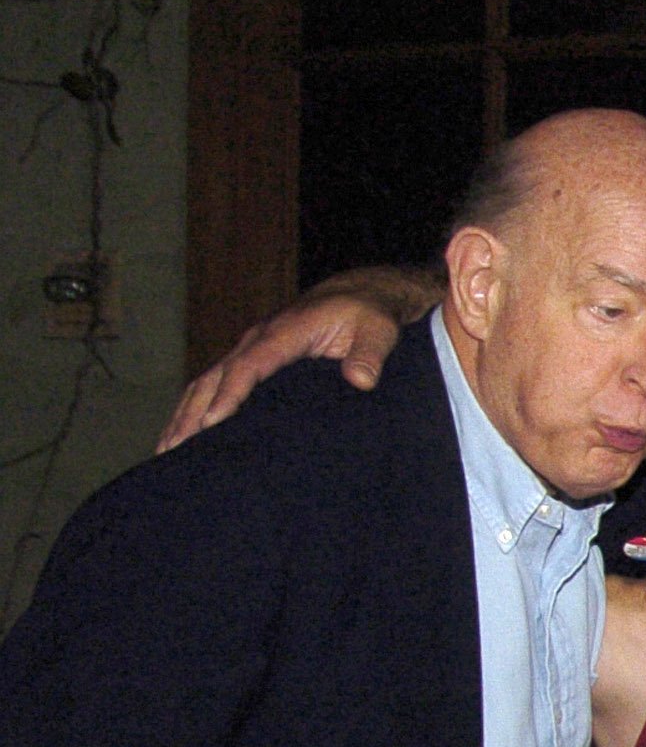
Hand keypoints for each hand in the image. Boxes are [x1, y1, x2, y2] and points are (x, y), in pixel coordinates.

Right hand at [160, 292, 406, 450]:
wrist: (360, 295)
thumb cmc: (369, 315)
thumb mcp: (378, 330)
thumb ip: (370, 354)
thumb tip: (360, 380)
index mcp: (283, 333)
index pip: (249, 366)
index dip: (229, 395)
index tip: (211, 424)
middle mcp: (257, 339)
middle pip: (214, 378)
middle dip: (193, 413)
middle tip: (174, 450)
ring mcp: (251, 349)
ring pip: (206, 383)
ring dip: (185, 414)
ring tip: (166, 450)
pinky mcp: (253, 360)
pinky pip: (216, 384)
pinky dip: (196, 408)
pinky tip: (185, 435)